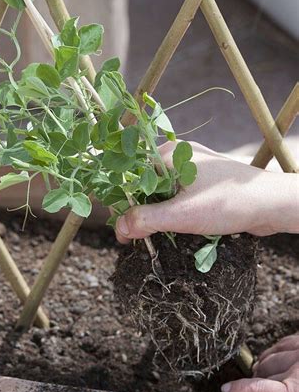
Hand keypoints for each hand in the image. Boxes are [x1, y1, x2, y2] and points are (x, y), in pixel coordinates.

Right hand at [115, 141, 298, 242]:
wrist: (272, 205)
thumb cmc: (229, 202)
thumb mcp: (182, 215)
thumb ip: (146, 220)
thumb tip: (119, 228)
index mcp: (169, 153)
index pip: (131, 174)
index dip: (123, 201)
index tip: (121, 227)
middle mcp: (178, 156)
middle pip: (145, 185)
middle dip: (142, 211)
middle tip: (140, 238)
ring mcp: (192, 169)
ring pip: (162, 193)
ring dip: (160, 215)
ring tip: (162, 236)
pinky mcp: (203, 183)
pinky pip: (178, 197)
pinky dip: (175, 214)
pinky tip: (180, 229)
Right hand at [221, 335, 298, 391]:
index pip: (258, 391)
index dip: (239, 390)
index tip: (226, 389)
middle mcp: (294, 370)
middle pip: (264, 374)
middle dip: (255, 381)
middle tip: (250, 390)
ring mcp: (298, 354)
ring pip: (270, 358)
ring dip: (262, 366)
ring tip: (259, 374)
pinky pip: (282, 343)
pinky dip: (274, 351)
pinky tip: (272, 356)